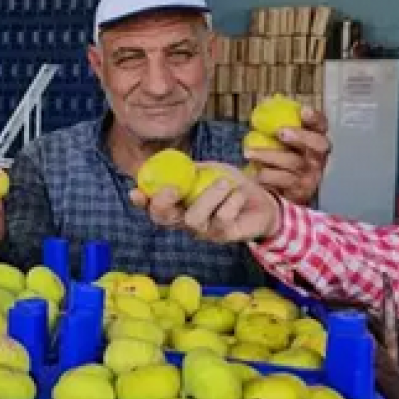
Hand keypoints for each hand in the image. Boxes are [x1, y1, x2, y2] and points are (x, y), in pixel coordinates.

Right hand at [130, 162, 281, 243]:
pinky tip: (239, 194)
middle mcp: (185, 221)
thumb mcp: (209, 170)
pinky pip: (221, 218)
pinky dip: (231, 200)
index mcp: (178, 205)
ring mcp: (203, 231)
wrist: (263, 200)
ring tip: (226, 183)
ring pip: (193, 219)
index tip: (135, 191)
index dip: (141, 202)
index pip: (151, 207)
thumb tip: (170, 162)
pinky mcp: (223, 236)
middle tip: (174, 188)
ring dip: (209, 196)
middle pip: (163, 219)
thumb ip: (190, 169)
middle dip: (162, 204)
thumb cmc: (231, 185)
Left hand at [245, 106, 329, 205]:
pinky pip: (284, 181)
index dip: (315, 118)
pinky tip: (255, 174)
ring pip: (295, 163)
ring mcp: (311, 175)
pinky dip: (268, 175)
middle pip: (317, 144)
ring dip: (269, 156)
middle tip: (280, 132)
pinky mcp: (300, 191)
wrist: (280, 195)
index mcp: (315, 142)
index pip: (322, 126)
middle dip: (300, 136)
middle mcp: (318, 158)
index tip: (302, 110)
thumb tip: (266, 101)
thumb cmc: (280, 163)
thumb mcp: (281, 144)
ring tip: (248, 152)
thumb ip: (279, 126)